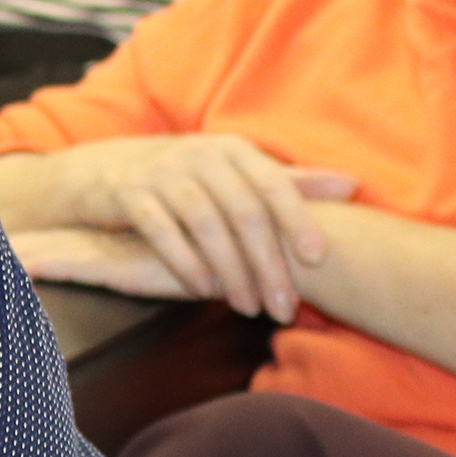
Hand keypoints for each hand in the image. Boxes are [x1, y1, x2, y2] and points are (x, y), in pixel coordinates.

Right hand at [35, 136, 355, 320]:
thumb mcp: (235, 172)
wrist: (103, 170)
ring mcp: (162, 174)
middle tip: (283, 306)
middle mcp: (199, 156)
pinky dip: (184, 261)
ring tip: (248, 307)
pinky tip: (203, 289)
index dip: (296, 219)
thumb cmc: (183, 176)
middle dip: (267, 262)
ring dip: (231, 270)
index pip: (272, 184)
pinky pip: (161, 230)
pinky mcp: (129, 194)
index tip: (316, 259)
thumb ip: (290, 182)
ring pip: (206, 223)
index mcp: (232, 149)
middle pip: (242, 210)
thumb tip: (352, 185)